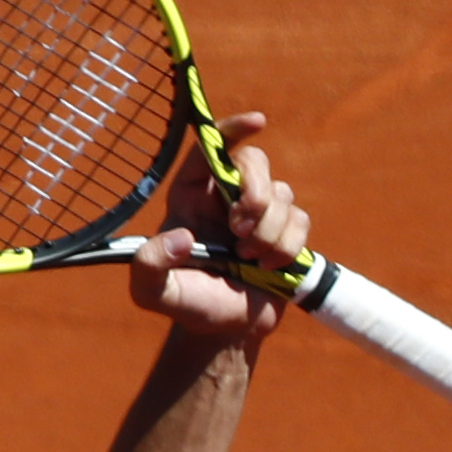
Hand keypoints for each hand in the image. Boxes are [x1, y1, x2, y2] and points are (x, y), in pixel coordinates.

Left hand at [128, 111, 311, 340]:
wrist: (224, 329)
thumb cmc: (187, 303)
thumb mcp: (154, 292)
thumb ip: (150, 266)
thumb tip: (180, 237)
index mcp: (190, 196)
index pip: (210, 148)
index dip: (232, 129)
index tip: (257, 122)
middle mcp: (225, 196)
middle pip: (254, 163)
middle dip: (255, 195)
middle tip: (240, 232)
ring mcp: (259, 211)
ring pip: (282, 193)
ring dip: (269, 232)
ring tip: (248, 260)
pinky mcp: (286, 230)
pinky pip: (301, 220)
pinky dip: (287, 246)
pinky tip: (268, 267)